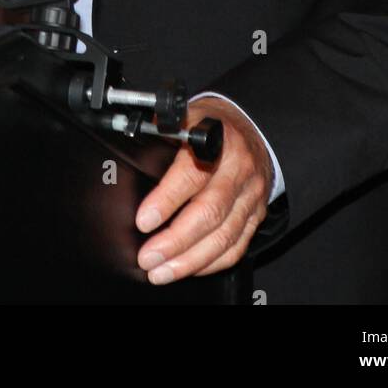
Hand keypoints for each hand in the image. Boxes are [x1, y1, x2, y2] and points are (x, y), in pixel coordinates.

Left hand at [135, 95, 272, 283]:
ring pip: (224, 236)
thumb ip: (162, 132)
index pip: (192, 174)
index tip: (144, 220)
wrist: (251, 128)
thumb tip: (131, 147)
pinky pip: (236, 247)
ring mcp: (251, 195)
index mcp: (218, 141)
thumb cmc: (212, 125)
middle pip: (209, 212)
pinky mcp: (256, 215)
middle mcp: (239, 170)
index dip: (167, 200)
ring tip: (161, 271)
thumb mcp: (186, 116)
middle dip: (175, 241)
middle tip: (148, 257)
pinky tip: (187, 267)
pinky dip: (210, 263)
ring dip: (190, 260)